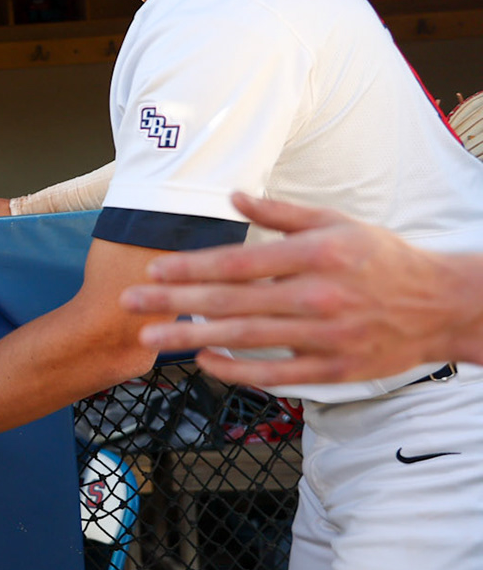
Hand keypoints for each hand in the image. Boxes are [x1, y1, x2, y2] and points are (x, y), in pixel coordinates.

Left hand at [121, 193, 473, 385]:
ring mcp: (323, 337)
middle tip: (128, 302)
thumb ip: (281, 213)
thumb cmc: (382, 259)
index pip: (238, 264)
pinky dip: (233, 369)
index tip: (152, 267)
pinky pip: (272, 374)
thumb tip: (232, 196)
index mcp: (315, 256)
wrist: (441, 306)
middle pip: (230, 302)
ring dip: (189, 338)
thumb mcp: (338, 223)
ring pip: (243, 339)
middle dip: (172, 301)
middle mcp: (317, 297)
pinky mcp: (331, 370)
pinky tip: (202, 360)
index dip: (191, 267)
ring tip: (148, 336)